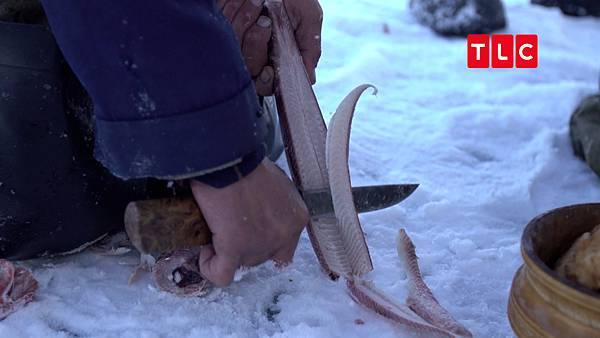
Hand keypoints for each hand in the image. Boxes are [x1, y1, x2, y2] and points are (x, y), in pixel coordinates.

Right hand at [190, 159, 308, 285]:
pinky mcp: (235, 249)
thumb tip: (258, 212)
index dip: (265, 238)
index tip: (250, 227)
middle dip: (246, 245)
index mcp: (296, 218)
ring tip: (214, 230)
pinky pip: (222, 274)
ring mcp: (260, 246)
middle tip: (229, 226)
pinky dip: (210, 267)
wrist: (229, 160)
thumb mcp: (276, 183)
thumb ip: (274, 205)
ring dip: (226, 252)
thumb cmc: (248, 163)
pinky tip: (204, 253)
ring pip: (242, 263)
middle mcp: (284, 237)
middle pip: (263, 255)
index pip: (285, 245)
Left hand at [217, 0, 322, 95]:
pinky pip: (222, 32)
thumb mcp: (308, 17)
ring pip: (235, 51)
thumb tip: (310, 79)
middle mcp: (255, 52)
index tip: (270, 70)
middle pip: (249, 70)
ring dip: (247, 24)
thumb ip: (310, 48)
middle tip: (265, 22)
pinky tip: (244, 1)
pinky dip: (234, 13)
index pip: (267, 85)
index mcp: (277, 57)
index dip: (267, 82)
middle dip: (257, 45)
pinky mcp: (221, 28)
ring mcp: (236, 41)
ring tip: (257, 4)